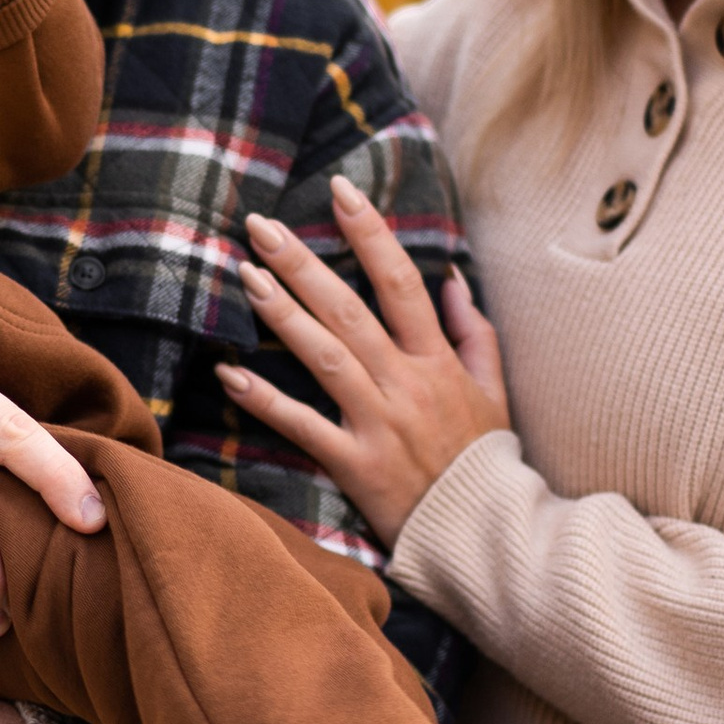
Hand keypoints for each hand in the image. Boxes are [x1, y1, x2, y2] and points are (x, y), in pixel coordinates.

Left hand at [214, 176, 511, 540]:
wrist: (489, 532)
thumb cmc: (486, 460)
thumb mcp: (494, 389)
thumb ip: (474, 331)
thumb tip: (451, 278)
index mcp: (438, 360)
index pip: (401, 282)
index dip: (370, 233)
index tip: (339, 191)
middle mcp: (407, 383)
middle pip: (349, 311)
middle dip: (303, 263)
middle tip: (260, 225)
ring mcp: (380, 423)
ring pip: (326, 357)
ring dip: (283, 315)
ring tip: (245, 276)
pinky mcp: (357, 465)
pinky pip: (304, 428)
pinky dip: (266, 402)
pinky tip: (229, 374)